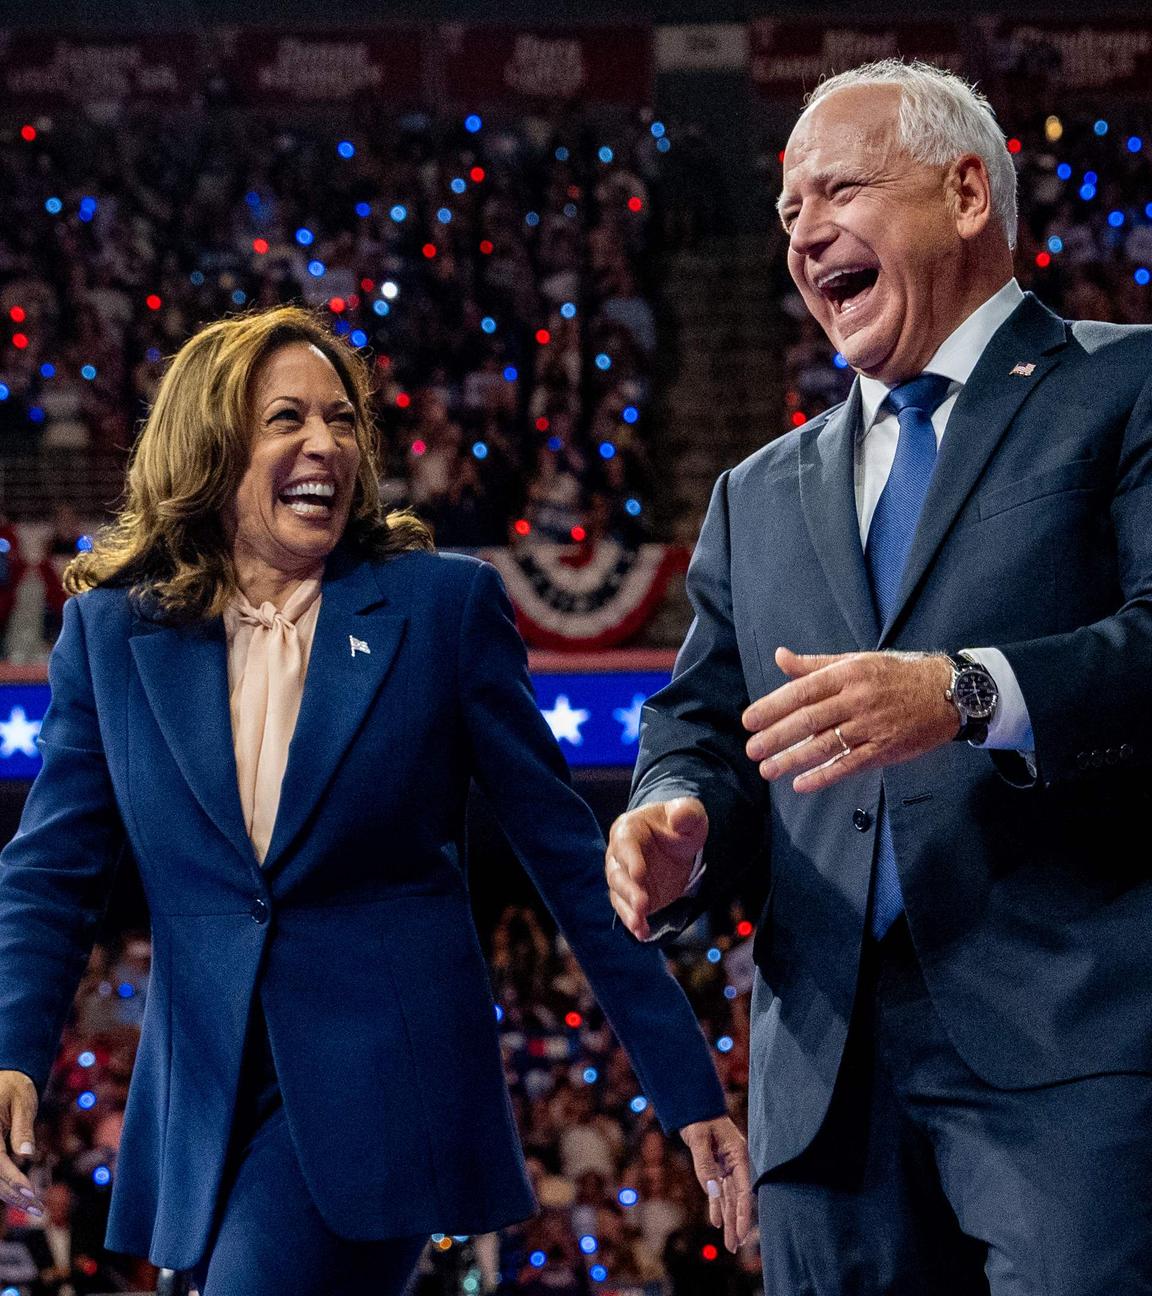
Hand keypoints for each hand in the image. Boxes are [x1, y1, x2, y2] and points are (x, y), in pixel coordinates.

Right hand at [0, 1070, 43, 1215]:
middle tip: (37, 1209)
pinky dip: (4, 1186)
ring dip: (8, 1195)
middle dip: (12, 1195)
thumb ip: (23, 1128)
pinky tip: (21, 1197)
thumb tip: (26, 1155)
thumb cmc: (15, 1088)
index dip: (12, 1179)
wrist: (5, 1078)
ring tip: (34, 1208)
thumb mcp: (24, 1102)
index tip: (30, 1193)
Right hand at [606, 797, 708, 940]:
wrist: (679, 841)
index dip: (631, 860)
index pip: (625, 845)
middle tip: (643, 905)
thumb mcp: (691, 813)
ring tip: (639, 924)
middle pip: (617, 873)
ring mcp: (624, 877)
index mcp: (628, 829)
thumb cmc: (682, 823)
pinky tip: (643, 934)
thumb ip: (686, 812)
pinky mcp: (632, 895)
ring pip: (619, 895)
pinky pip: (628, 910)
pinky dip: (634, 922)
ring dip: (628, 910)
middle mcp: (619, 854)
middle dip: (629, 891)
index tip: (640, 875)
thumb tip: (679, 818)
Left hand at [679, 1115, 753, 1251]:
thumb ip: (705, 1164)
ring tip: (731, 1244)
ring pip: (729, 1199)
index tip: (742, 1232)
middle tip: (735, 1246)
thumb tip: (711, 1191)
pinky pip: (718, 1191)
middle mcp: (736, 1164)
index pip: (743, 1190)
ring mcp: (727, 1167)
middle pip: (738, 1199)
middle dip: (737, 1223)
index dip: (743, 1213)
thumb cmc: (700, 1118)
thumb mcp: (700, 1138)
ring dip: (729, 1220)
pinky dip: (717, 1206)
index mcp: (739, 1155)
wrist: (695, 1108)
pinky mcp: (717, 1169)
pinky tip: (717, 1222)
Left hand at [744, 647, 957, 792]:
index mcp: (847, 674)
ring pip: (825, 745)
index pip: (802, 691)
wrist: (947, 692)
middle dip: (776, 736)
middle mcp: (858, 699)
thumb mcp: (857, 661)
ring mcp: (872, 725)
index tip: (749, 720)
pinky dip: (824, 776)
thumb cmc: (896, 674)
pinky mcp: (885, 748)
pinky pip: (849, 765)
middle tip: (751, 749)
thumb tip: (781, 657)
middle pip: (809, 720)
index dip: (773, 707)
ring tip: (767, 770)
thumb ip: (815, 665)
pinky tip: (801, 784)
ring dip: (793, 759)